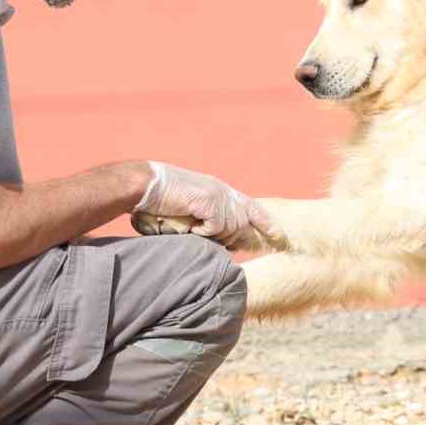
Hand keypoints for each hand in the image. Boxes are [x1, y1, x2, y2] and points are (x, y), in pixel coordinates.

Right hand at [134, 162, 278, 248]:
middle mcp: (224, 192)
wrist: (145, 184)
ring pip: (229, 229)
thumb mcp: (190, 207)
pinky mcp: (210, 202)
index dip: (266, 224)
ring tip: (192, 227)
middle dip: (235, 238)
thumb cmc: (160, 198)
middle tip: (214, 240)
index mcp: (220, 191)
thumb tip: (223, 240)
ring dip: (211, 235)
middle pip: (241, 225)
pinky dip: (202, 231)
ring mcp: (218, 195)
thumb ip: (207, 218)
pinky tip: (189, 225)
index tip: (280, 237)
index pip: (253, 208)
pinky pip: (216, 228)